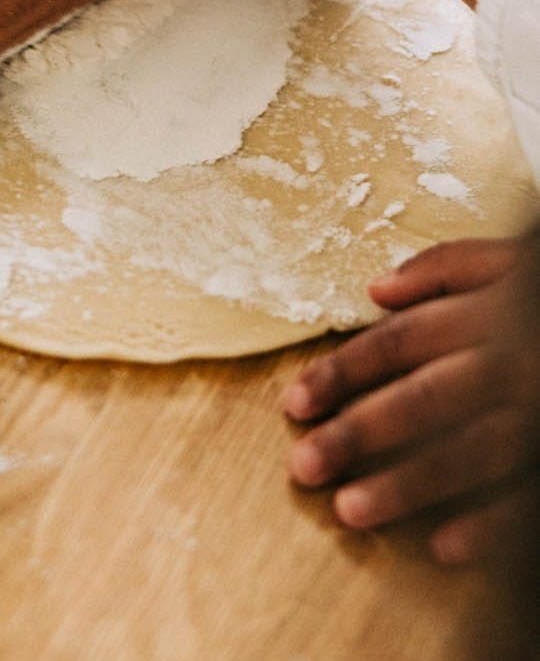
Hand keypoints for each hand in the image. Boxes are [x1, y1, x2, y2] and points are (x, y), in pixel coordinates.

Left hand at [283, 237, 539, 564]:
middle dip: (360, 434)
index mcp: (488, 314)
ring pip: (469, 452)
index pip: (397, 343)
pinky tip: (444, 547)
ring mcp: (539, 413)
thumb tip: (377, 289)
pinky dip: (491, 523)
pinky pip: (528, 491)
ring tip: (351, 511)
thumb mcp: (508, 262)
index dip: (342, 373)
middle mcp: (510, 364)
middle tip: (305, 467)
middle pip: (423, 400)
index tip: (294, 406)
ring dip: (408, 485)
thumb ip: (443, 269)